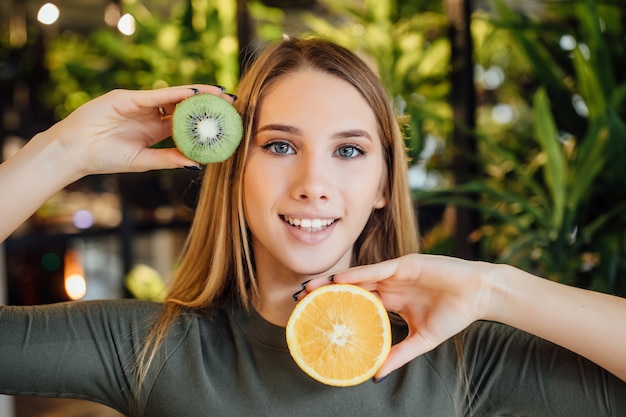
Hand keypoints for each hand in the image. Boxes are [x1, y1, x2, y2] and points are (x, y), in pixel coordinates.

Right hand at [44, 85, 232, 176]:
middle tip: (232, 104)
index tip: (227, 124)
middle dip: (207, 105)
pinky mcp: (128, 98)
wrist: (75, 152)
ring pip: (174, 97)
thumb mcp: (143, 161)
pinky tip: (194, 94)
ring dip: (197, 95)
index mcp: (154, 131)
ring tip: (220, 95)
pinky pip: (157, 95)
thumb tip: (198, 163)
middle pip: (184, 107)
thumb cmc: (105, 158)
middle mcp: (150, 115)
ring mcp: (140, 105)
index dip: (205, 122)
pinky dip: (175, 94)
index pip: (185, 124)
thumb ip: (168, 160)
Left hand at [301, 254, 495, 379]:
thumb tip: (377, 374)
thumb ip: (399, 354)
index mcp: (391, 301)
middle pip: (352, 289)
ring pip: (359, 277)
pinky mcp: (405, 264)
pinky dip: (358, 274)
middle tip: (302, 299)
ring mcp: (395, 274)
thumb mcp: (422, 340)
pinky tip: (340, 279)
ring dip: (335, 281)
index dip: (338, 307)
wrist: (478, 295)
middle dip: (328, 292)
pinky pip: (377, 270)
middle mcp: (389, 286)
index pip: (358, 303)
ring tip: (311, 287)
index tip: (316, 315)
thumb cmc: (453, 314)